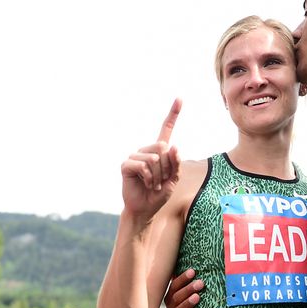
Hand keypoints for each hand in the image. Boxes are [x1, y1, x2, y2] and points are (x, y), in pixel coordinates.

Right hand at [120, 98, 181, 218]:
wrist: (145, 208)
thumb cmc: (160, 193)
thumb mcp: (174, 179)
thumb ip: (176, 164)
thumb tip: (173, 147)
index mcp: (161, 151)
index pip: (166, 129)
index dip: (173, 114)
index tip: (180, 98)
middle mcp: (147, 150)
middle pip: (163, 147)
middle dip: (167, 167)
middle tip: (162, 180)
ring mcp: (136, 157)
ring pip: (154, 158)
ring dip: (158, 175)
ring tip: (154, 184)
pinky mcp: (126, 165)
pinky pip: (142, 165)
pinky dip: (149, 178)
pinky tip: (147, 184)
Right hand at [164, 269, 203, 307]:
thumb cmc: (188, 305)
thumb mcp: (186, 295)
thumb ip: (189, 285)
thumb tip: (197, 269)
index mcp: (171, 297)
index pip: (174, 286)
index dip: (182, 278)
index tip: (193, 271)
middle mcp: (170, 307)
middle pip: (175, 297)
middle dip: (187, 289)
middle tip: (200, 283)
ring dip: (186, 303)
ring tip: (197, 297)